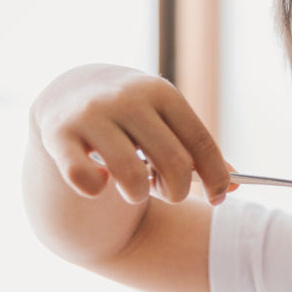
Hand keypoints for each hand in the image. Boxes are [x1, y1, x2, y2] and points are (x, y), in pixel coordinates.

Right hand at [32, 64, 233, 205]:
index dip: (216, 178)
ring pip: (133, 179)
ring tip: (133, 188)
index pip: (200, 143)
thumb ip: (197, 150)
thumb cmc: (131, 117)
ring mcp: (91, 115)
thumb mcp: (166, 121)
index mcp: (162, 93)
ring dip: (138, 195)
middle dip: (177, 191)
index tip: (219, 200)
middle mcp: (128, 99)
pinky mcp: (58, 135)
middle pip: (175, 164)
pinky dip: (96, 189)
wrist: (68, 92)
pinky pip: (87, 181)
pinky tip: (98, 178)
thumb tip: (232, 186)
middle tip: (167, 193)